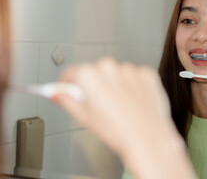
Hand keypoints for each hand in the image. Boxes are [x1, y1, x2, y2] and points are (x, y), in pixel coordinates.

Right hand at [52, 58, 195, 178]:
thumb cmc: (118, 131)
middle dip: (95, 84)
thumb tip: (59, 94)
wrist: (147, 138)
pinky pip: (135, 76)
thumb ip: (69, 101)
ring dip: (116, 84)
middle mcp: (109, 67)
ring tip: (121, 105)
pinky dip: (133, 85)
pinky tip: (134, 101)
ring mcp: (129, 69)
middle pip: (95, 72)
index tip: (69, 87)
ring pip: (116, 74)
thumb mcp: (85, 118)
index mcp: (89, 76)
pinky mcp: (146, 73)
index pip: (72, 73)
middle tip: (99, 104)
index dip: (68, 83)